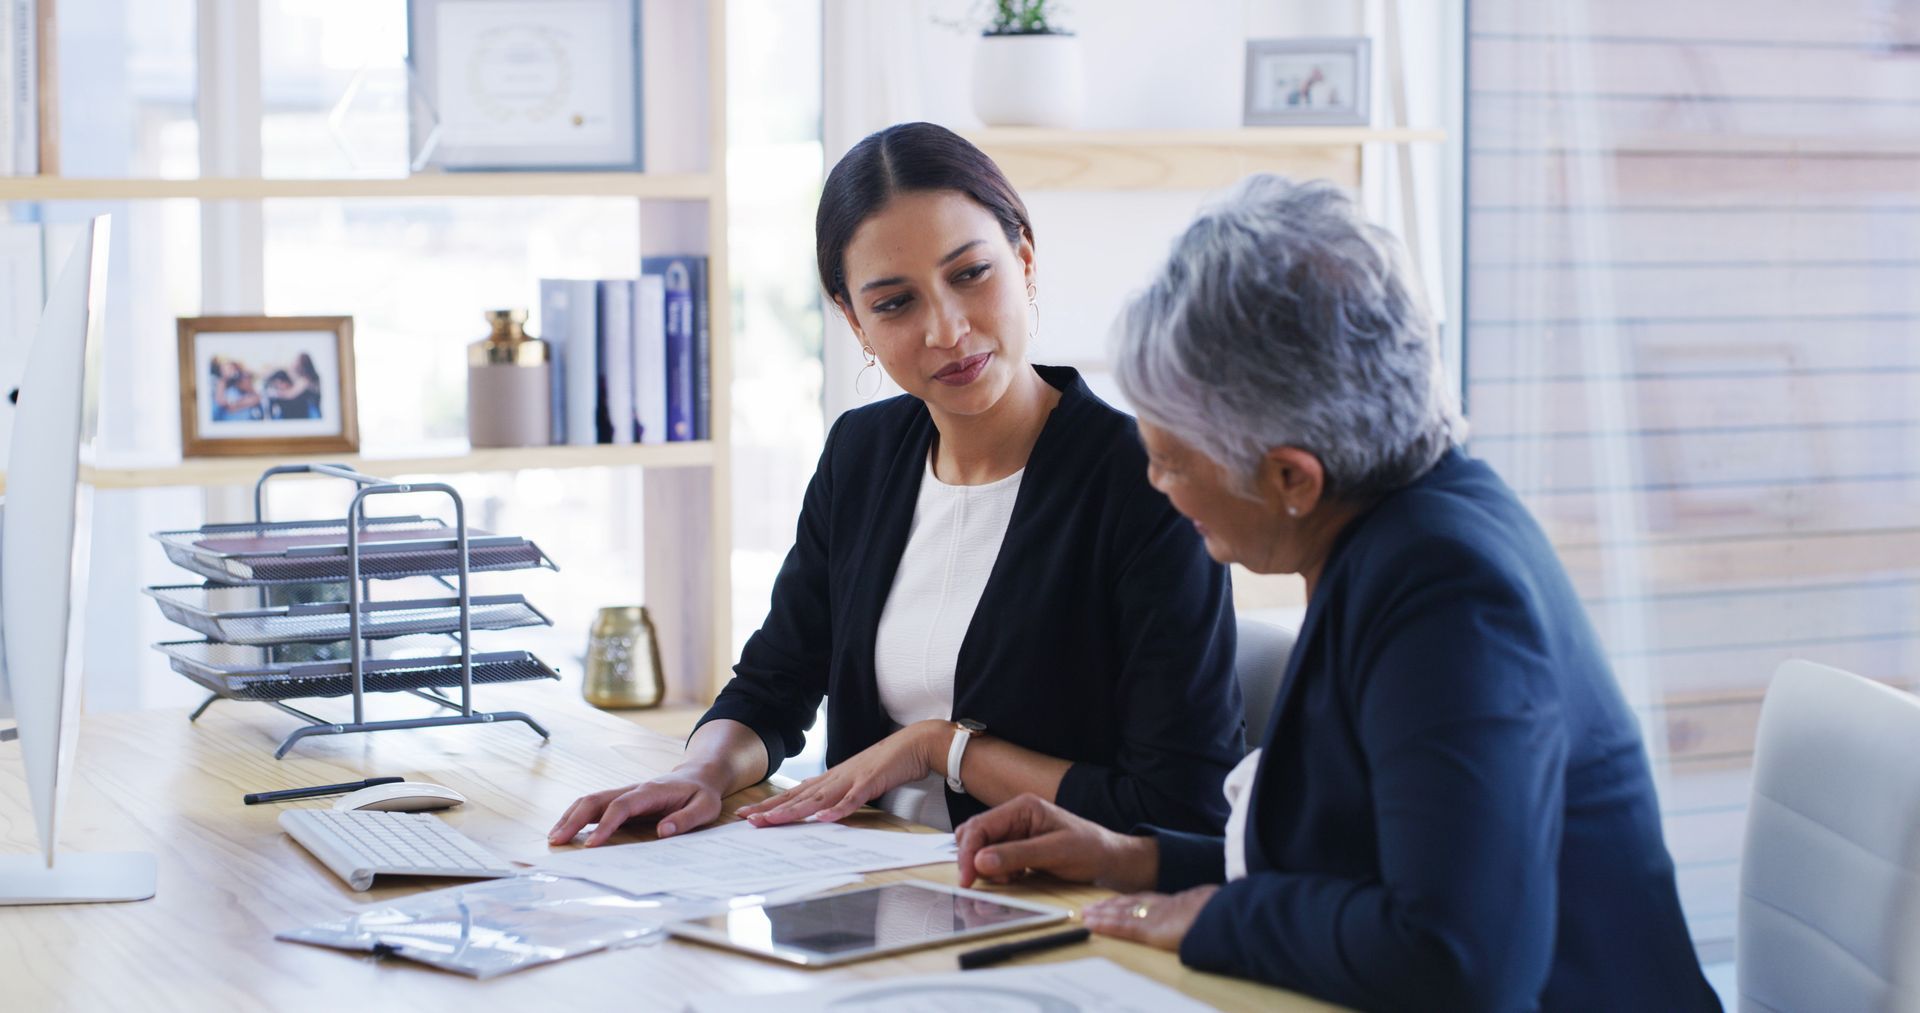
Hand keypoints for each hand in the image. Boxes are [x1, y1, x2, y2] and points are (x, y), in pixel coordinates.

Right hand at [548, 766, 727, 846]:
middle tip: (557, 841)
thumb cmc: (701, 794)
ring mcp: (625, 792)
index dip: (605, 825)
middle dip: (575, 819)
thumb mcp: (705, 807)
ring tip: (554, 838)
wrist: (699, 775)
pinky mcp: (621, 799)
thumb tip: (664, 832)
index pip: (622, 806)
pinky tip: (566, 830)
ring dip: (570, 817)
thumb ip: (686, 819)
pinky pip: (594, 805)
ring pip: (591, 800)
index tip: (591, 845)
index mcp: (652, 791)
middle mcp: (633, 789)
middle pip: (597, 799)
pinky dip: (577, 816)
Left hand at [734, 720, 944, 826]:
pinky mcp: (869, 784)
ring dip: (793, 811)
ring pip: (817, 800)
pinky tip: (822, 820)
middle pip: (797, 797)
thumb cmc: (884, 763)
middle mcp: (834, 779)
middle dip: (771, 809)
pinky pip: (851, 801)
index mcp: (830, 779)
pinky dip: (837, 811)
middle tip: (745, 819)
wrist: (912, 744)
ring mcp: (850, 780)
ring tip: (771, 821)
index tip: (746, 815)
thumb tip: (815, 803)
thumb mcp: (853, 780)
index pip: (793, 794)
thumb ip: (834, 792)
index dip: (770, 805)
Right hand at [954, 794, 1157, 891]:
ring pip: (982, 849)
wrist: (1110, 859)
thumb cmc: (1089, 850)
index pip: (980, 826)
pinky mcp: (1018, 847)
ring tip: (1012, 879)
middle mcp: (1015, 815)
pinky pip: (994, 859)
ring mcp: (1015, 831)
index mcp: (1022, 806)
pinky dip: (998, 872)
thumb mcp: (1055, 852)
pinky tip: (1016, 878)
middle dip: (975, 860)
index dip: (968, 853)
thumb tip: (981, 861)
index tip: (967, 879)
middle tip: (986, 882)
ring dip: (988, 868)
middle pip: (975, 836)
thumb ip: (1017, 855)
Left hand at [1083, 886, 1219, 951]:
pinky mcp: (1149, 930)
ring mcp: (1153, 917)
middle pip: (1128, 903)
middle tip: (1090, 907)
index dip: (1126, 900)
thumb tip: (1203, 913)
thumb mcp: (1210, 910)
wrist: (1224, 914)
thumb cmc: (1222, 913)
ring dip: (1101, 914)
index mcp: (1175, 902)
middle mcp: (1160, 907)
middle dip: (1108, 905)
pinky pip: (1123, 928)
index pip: (1144, 900)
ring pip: (1120, 913)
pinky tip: (1092, 925)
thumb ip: (1200, 911)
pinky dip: (1105, 926)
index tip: (1112, 901)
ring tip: (1086, 915)